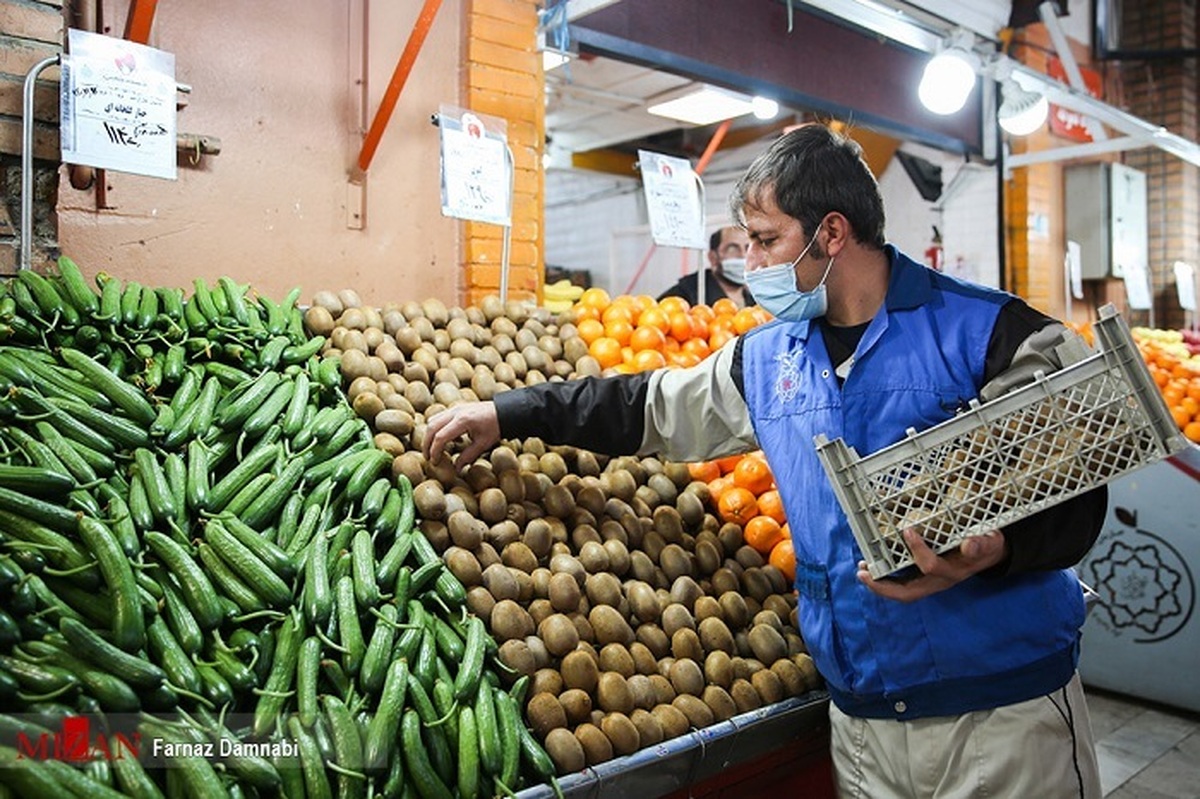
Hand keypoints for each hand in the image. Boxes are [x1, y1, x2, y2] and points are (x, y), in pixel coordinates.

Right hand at [422, 402, 500, 469]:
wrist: (504, 411)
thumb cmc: (496, 427)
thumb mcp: (483, 444)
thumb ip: (468, 456)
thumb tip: (456, 469)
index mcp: (463, 421)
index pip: (440, 437)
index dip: (435, 451)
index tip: (435, 462)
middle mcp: (455, 412)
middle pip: (432, 427)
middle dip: (426, 444)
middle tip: (428, 458)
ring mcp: (455, 408)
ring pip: (433, 420)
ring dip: (430, 435)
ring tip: (434, 450)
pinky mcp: (456, 408)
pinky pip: (440, 418)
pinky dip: (438, 429)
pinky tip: (451, 440)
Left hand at [857, 528, 1007, 601]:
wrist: (991, 555)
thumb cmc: (986, 544)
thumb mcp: (990, 541)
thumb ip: (982, 543)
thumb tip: (970, 544)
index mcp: (954, 570)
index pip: (933, 566)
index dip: (919, 552)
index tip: (907, 532)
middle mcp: (941, 581)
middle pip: (910, 593)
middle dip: (885, 586)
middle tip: (864, 572)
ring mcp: (932, 584)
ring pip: (904, 593)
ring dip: (881, 586)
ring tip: (862, 571)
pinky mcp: (926, 581)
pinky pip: (903, 587)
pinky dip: (886, 581)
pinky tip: (872, 569)